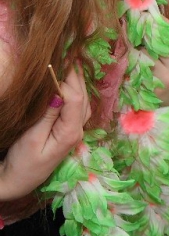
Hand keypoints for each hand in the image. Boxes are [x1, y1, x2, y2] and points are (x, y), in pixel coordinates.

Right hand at [0, 67, 89, 203]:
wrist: (18, 181)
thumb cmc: (23, 162)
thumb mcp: (31, 139)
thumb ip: (47, 116)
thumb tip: (59, 93)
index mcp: (70, 133)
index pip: (75, 99)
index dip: (67, 80)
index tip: (57, 62)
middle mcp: (77, 130)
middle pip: (82, 98)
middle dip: (76, 76)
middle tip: (69, 54)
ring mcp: (74, 131)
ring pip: (82, 101)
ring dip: (77, 82)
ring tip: (71, 63)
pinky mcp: (67, 131)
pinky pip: (76, 107)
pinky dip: (75, 92)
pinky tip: (70, 83)